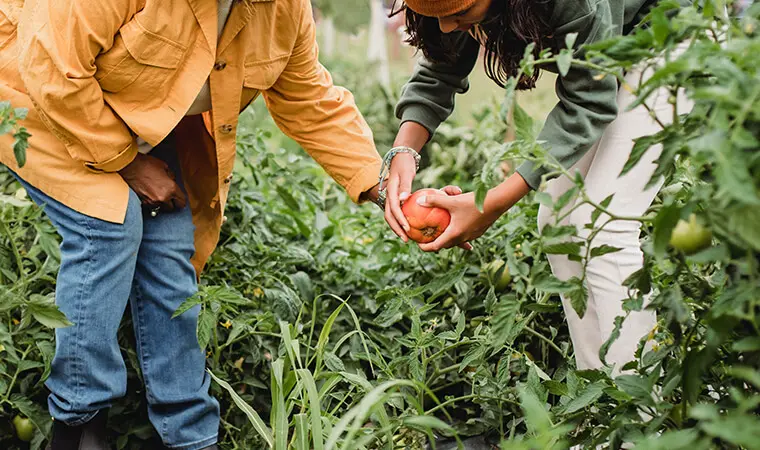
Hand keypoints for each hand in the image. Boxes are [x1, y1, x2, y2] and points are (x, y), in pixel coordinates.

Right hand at [118, 153, 185, 211]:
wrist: (130, 166)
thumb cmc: (147, 164)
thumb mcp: (165, 167)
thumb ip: (171, 176)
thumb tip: (172, 181)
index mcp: (171, 189)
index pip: (181, 202)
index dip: (181, 200)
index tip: (179, 199)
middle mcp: (163, 198)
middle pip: (172, 208)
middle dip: (171, 202)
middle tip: (169, 196)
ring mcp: (152, 201)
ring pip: (161, 208)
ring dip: (162, 203)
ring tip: (158, 194)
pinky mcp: (143, 202)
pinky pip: (152, 206)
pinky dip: (152, 202)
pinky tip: (151, 194)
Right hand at [383, 153, 416, 240]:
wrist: (400, 157)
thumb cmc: (405, 164)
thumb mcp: (406, 173)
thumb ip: (405, 186)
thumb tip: (403, 199)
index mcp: (390, 191)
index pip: (393, 209)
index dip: (399, 220)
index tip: (407, 229)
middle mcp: (388, 196)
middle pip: (389, 216)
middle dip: (396, 229)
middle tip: (406, 240)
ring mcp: (390, 198)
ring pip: (391, 216)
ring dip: (397, 227)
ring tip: (407, 237)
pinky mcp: (394, 199)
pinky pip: (396, 213)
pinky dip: (400, 221)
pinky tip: (410, 227)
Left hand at [414, 174, 531, 251]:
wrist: (497, 203)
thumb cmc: (473, 202)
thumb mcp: (452, 201)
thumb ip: (435, 200)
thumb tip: (419, 200)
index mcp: (454, 234)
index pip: (436, 246)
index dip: (425, 247)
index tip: (418, 244)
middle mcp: (463, 238)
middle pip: (445, 245)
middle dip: (435, 243)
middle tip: (427, 237)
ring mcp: (472, 236)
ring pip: (456, 241)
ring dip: (447, 239)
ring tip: (441, 233)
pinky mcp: (478, 232)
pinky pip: (465, 236)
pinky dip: (458, 233)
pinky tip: (458, 226)